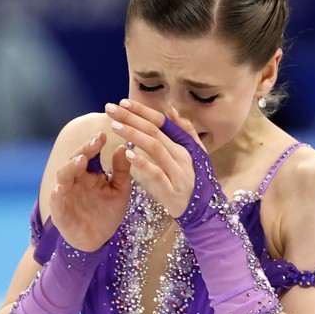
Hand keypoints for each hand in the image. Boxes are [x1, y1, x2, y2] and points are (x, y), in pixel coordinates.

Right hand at [49, 131, 131, 250]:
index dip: (93, 145)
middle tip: (94, 144)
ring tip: (80, 161)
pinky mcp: (61, 214)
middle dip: (83, 152)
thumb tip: (124, 147)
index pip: (88, 154)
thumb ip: (121, 170)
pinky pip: (56, 204)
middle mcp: (74, 182)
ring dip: (70, 168)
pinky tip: (60, 190)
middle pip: (74, 162)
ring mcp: (65, 197)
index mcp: (87, 174)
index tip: (103, 136)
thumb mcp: (120, 190)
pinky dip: (57, 197)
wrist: (99, 239)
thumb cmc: (108, 211)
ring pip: (63, 178)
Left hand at [105, 99, 206, 217]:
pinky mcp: (171, 188)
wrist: (203, 210)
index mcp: (184, 145)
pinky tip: (128, 154)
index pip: (161, 122)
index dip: (142, 111)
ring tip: (115, 126)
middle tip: (110, 109)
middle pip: (154, 131)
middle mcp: (181, 154)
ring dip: (134, 134)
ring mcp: (177, 171)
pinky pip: (156, 173)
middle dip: (131, 118)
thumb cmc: (195, 180)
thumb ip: (185, 130)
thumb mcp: (195, 153)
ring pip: (155, 147)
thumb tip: (171, 109)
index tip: (123, 102)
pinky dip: (142, 163)